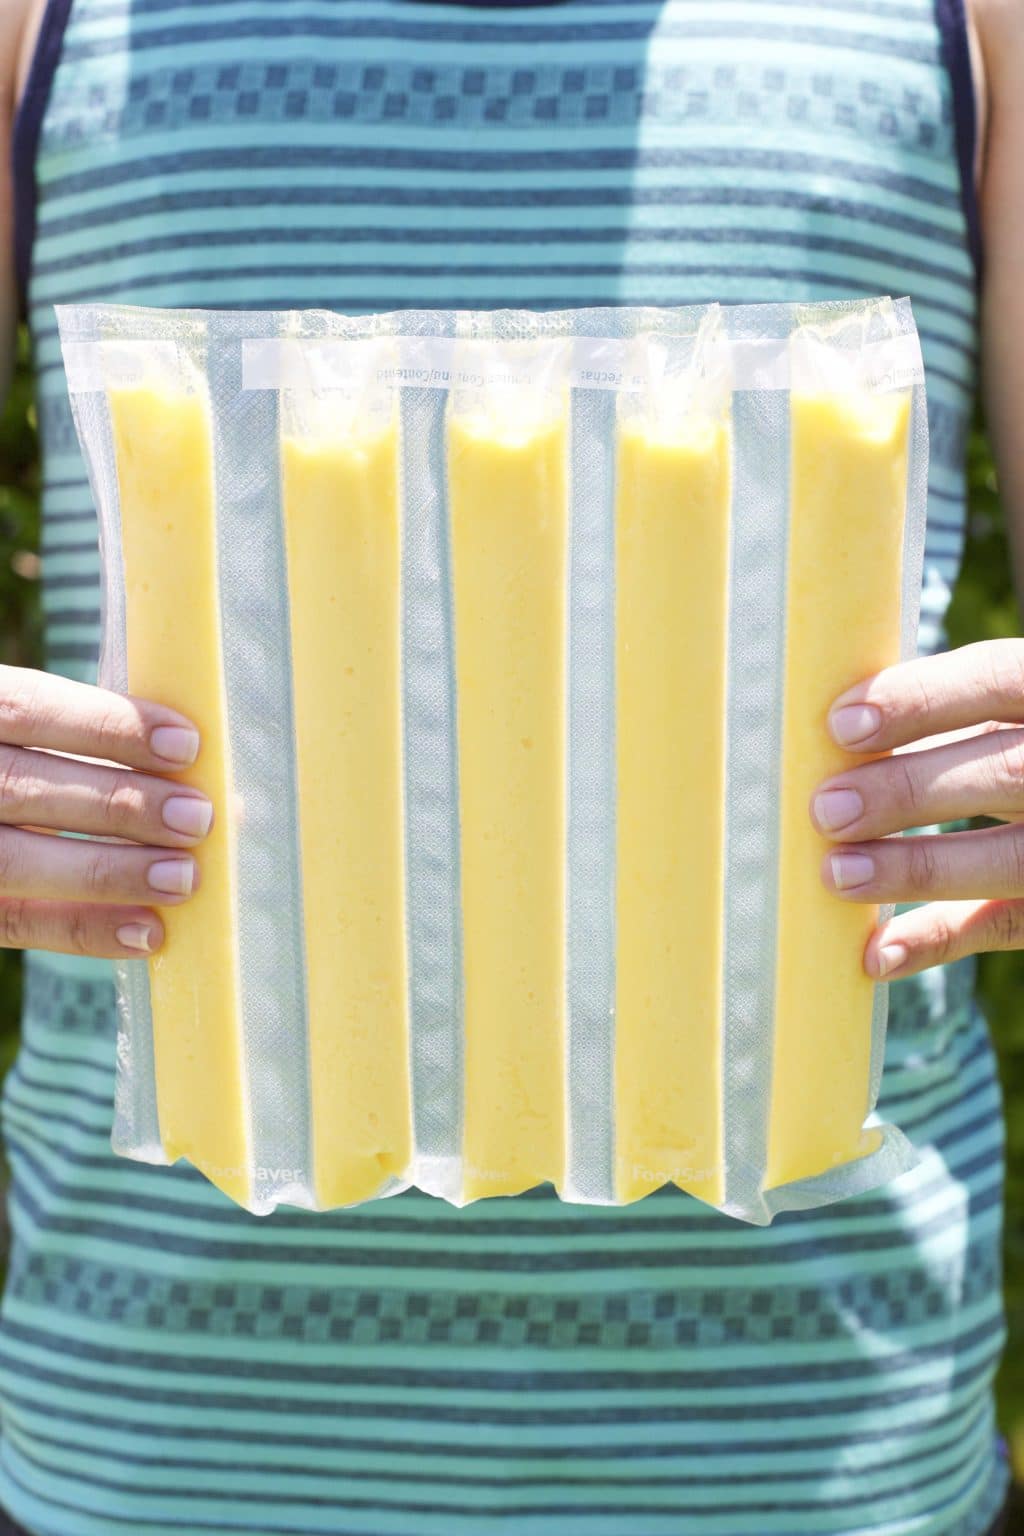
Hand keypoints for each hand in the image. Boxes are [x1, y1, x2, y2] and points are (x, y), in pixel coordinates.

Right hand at [0, 664, 212, 957]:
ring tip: (182, 876)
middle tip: (195, 818)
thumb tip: (224, 793)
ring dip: (110, 870)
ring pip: (15, 860)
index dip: (106, 725)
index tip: (185, 744)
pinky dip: (85, 928)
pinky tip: (148, 931)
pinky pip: (15, 923)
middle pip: (23, 787)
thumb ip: (106, 747)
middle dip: (119, 803)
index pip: (28, 709)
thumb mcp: (40, 736)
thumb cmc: (24, 762)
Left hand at [812, 638, 1023, 980]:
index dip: (922, 699)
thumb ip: (936, 718)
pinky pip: (1007, 926)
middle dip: (909, 790)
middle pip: (1006, 774)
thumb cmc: (1006, 747)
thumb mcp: (995, 716)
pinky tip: (876, 953)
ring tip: (839, 873)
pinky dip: (939, 940)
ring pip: (1013, 859)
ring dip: (919, 867)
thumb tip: (823, 739)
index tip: (842, 724)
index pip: (1000, 679)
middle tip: (829, 808)